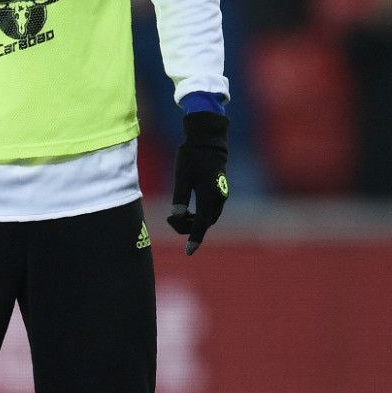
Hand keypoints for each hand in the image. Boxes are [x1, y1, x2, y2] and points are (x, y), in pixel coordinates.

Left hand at [166, 111, 229, 254]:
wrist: (208, 140)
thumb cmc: (192, 156)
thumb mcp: (182, 177)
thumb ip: (180, 198)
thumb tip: (177, 217)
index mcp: (209, 196)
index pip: (201, 224)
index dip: (194, 239)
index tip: (188, 252)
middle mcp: (219, 199)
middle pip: (205, 223)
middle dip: (188, 227)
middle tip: (170, 219)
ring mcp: (221, 195)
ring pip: (208, 218)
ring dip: (193, 222)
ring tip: (175, 215)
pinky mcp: (219, 192)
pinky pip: (210, 211)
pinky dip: (198, 215)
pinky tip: (186, 210)